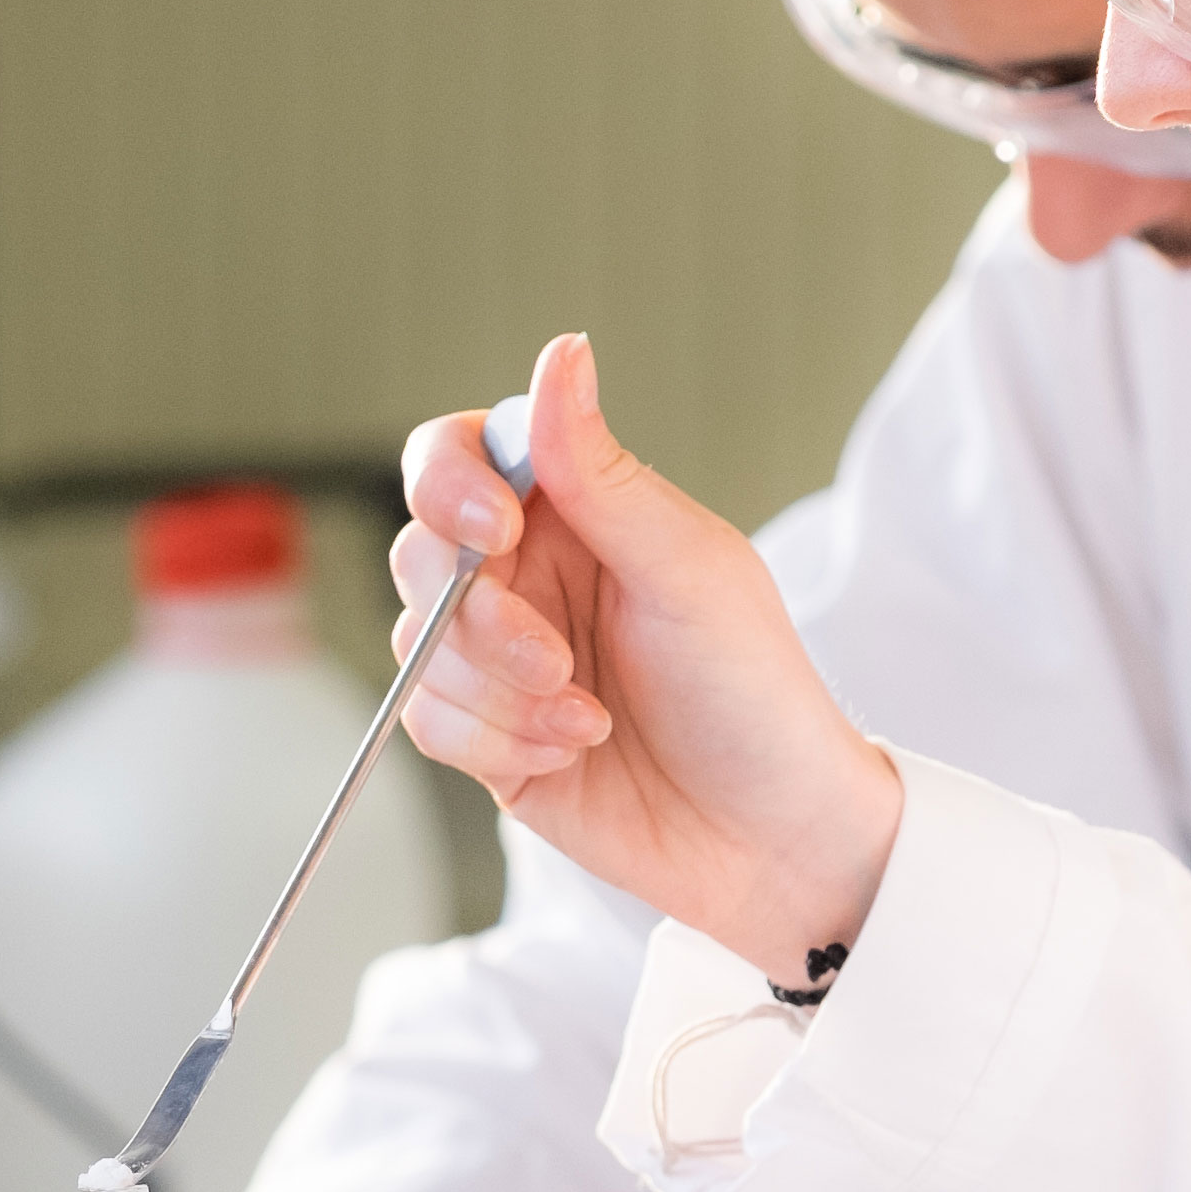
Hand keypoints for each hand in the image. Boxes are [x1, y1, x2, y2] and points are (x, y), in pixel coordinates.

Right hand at [394, 332, 903, 983]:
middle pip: (420, 553)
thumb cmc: (756, 693)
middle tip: (555, 659)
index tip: (495, 529)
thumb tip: (561, 354)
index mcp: (578, 513)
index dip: (450, 484)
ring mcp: (501, 662)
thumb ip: (604, 473)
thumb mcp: (689, 572)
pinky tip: (571, 748)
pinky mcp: (488, 739)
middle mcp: (529, 578)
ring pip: (417, 646)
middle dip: (478, 616)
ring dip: (496, 690)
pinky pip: (430, 723)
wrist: (773, 837)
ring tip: (585, 716)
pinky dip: (496, 739)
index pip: (460, 456)